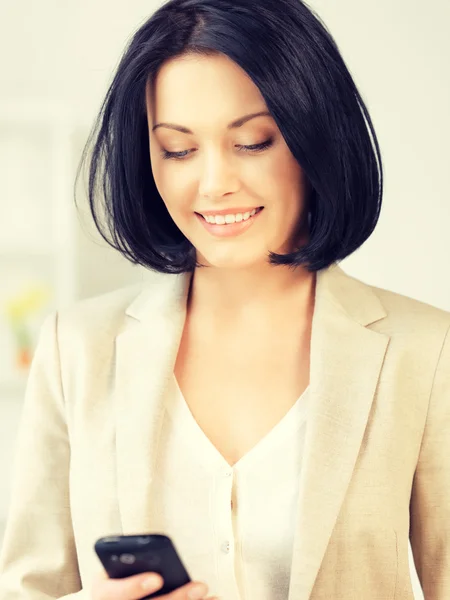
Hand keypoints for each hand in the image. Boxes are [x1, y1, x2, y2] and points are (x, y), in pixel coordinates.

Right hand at [91, 568, 219, 599]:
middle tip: (199, 587)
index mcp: (103, 592)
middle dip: (176, 597)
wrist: (113, 595)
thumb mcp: (114, 565)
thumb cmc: (116, 576)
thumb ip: (129, 560)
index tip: (157, 578)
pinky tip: (210, 599)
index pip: (114, 594)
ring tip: (206, 591)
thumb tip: (156, 550)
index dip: (135, 587)